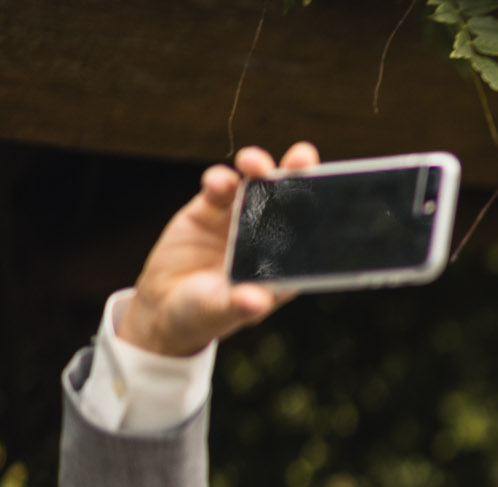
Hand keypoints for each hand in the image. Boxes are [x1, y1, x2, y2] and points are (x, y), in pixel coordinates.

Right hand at [118, 141, 318, 356]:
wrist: (164, 306)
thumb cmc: (203, 314)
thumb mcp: (219, 312)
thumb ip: (237, 306)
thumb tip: (254, 303)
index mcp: (284, 264)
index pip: (310, 235)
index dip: (320, 213)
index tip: (329, 193)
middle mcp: (268, 237)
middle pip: (289, 201)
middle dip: (298, 176)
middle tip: (303, 156)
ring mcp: (241, 219)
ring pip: (257, 185)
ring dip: (259, 168)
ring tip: (254, 164)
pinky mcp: (211, 209)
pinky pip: (220, 186)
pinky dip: (220, 179)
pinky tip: (218, 183)